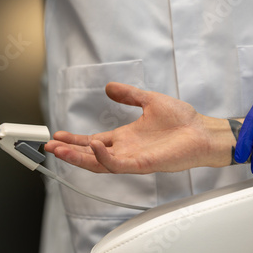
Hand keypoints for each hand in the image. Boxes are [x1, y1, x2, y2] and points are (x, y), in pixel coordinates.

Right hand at [45, 82, 230, 173]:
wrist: (203, 131)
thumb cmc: (182, 120)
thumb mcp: (149, 101)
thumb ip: (128, 95)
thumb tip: (108, 87)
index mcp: (125, 138)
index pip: (93, 142)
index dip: (75, 140)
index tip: (57, 135)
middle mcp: (125, 150)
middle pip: (90, 155)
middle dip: (69, 151)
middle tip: (50, 146)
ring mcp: (133, 159)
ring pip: (98, 163)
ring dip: (78, 157)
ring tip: (59, 150)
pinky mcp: (143, 164)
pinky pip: (118, 164)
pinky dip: (103, 157)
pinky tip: (92, 146)